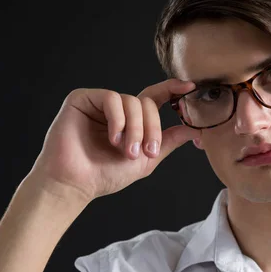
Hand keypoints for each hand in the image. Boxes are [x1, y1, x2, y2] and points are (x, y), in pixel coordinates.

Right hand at [29, 79, 199, 202]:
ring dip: (135, 128)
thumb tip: (195, 129)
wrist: (75, 183)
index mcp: (131, 120)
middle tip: (147, 152)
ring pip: (131, 101)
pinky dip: (118, 120)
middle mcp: (116, 109)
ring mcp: (99, 103)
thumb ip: (168, 141)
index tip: (189, 87)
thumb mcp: (146, 159)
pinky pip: (111, 99)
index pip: (154, 98)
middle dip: (151, 128)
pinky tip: (113, 138)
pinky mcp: (82, 99)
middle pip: (147, 103)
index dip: (172, 89)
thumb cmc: (104, 175)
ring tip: (126, 151)